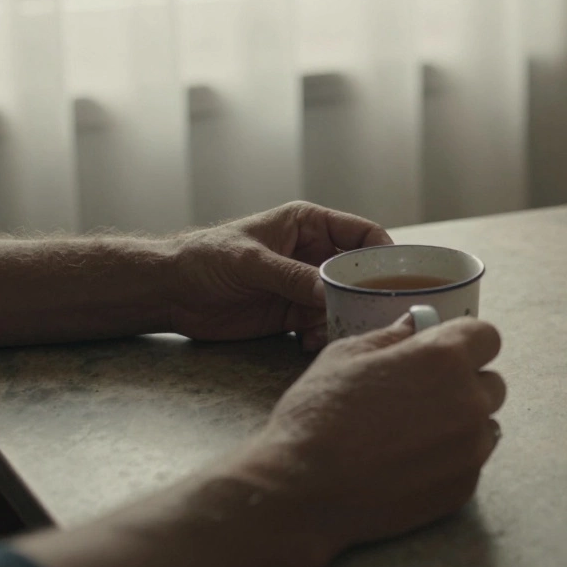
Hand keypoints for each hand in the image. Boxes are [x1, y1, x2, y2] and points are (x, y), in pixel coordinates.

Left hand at [167, 201, 391, 350]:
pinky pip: (322, 323)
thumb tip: (330, 292)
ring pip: (343, 302)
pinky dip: (322, 334)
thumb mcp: (250, 262)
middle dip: (367, 292)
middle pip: (358, 272)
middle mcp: (313, 254)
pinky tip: (308, 341)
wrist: (170, 292)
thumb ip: (291, 276)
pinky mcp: (293, 314)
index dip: (382, 252)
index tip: (396, 275)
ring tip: (328, 330)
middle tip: (375, 312)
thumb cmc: (206, 258)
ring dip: (343, 317)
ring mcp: (304, 285)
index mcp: (309, 225)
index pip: (360, 233)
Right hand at [239, 315, 505, 554]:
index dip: (466, 341)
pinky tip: (411, 462)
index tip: (446, 351)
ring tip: (415, 433)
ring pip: (486, 424)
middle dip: (466, 383)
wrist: (302, 491)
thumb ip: (390, 338)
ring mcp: (470, 448)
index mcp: (444, 358)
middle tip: (423, 395)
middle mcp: (469, 400)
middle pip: (492, 382)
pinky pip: (471, 462)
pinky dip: (452, 459)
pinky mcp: (464, 486)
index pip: (487, 336)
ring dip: (463, 423)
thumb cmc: (318, 416)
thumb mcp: (345, 356)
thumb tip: (413, 325)